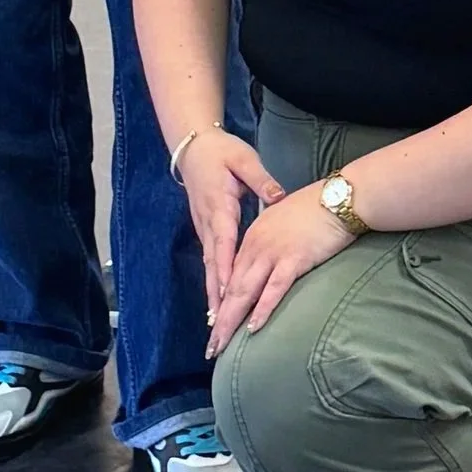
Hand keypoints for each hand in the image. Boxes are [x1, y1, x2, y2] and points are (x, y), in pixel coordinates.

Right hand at [178, 128, 283, 318]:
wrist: (194, 146)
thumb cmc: (222, 151)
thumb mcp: (243, 159)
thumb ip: (260, 179)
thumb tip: (278, 196)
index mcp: (219, 207)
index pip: (224, 244)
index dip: (227, 270)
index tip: (230, 295)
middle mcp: (209, 223)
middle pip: (213, 264)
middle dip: (216, 296)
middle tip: (219, 325)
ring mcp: (205, 228)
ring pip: (210, 267)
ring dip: (213, 295)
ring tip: (216, 323)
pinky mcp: (206, 229)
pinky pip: (210, 261)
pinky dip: (214, 282)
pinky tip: (217, 301)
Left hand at [207, 182, 355, 354]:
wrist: (339, 198)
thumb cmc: (316, 209)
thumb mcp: (282, 222)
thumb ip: (271, 242)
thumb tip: (267, 263)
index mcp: (253, 237)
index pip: (231, 276)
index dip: (222, 303)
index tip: (214, 325)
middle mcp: (257, 246)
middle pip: (233, 289)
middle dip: (220, 321)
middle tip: (211, 348)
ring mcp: (273, 253)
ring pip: (246, 292)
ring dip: (232, 321)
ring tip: (223, 345)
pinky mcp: (294, 259)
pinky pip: (275, 288)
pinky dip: (263, 309)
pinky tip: (254, 328)